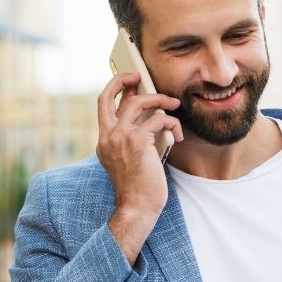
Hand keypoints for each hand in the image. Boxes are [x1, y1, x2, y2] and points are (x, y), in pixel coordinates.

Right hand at [96, 72, 182, 264]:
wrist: (137, 207)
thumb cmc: (138, 187)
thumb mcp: (128, 159)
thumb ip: (132, 138)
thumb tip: (150, 118)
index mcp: (104, 140)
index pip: (103, 104)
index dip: (114, 87)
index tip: (128, 79)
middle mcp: (108, 135)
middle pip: (110, 94)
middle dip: (124, 78)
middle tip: (140, 75)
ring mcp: (120, 137)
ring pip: (138, 102)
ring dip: (159, 99)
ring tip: (173, 104)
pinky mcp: (138, 142)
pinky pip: (158, 120)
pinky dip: (172, 123)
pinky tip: (178, 135)